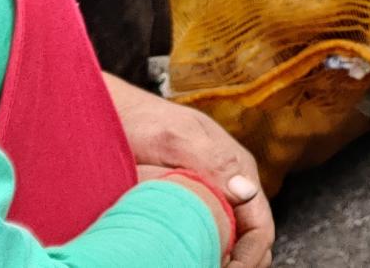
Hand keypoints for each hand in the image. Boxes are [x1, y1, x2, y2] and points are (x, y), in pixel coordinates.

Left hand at [112, 77, 272, 267]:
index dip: (250, 258)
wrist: (109, 117)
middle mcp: (229, 190)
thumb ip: (213, 161)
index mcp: (237, 171)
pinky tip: (182, 262)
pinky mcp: (184, 212)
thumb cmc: (143, 121)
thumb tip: (247, 190)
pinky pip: (202, 243)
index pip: (261, 227)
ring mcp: (208, 202)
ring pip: (227, 246)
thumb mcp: (177, 136)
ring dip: (217, 262)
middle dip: (238, 266)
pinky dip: (197, 258)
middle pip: (249, 243)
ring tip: (192, 266)